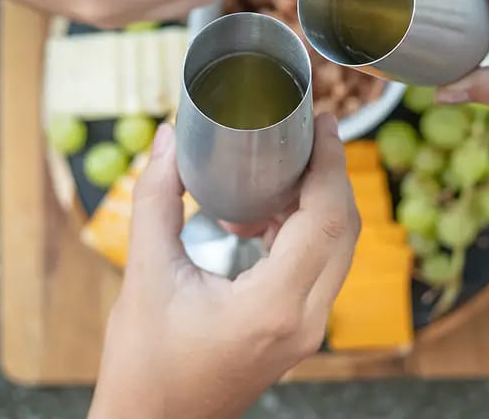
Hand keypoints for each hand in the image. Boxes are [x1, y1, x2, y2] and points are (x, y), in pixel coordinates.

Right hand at [88, 115, 358, 418]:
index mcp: (274, 305)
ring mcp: (309, 329)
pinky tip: (263, 215)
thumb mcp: (145, 278)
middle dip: (333, 173)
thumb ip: (156, 201)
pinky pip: (320, 265)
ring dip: (319, 201)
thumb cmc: (145, 366)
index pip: (327, 217)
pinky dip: (304, 230)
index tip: (325, 122)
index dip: (331, 162)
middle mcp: (306, 319)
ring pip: (338, 247)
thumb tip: (168, 140)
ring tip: (285, 168)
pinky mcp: (300, 330)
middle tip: (315, 132)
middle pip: (343, 228)